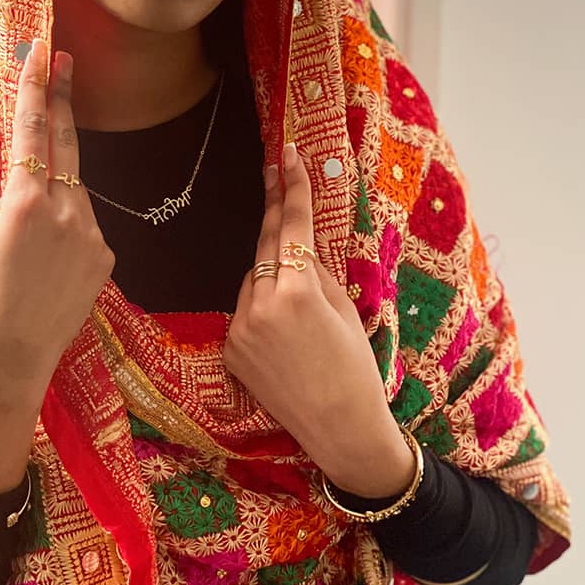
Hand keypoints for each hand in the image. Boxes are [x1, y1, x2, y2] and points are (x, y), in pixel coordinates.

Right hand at [0, 38, 112, 493]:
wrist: (10, 362)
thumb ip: (5, 205)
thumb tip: (22, 193)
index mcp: (24, 202)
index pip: (31, 131)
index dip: (37, 88)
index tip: (45, 51)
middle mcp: (66, 209)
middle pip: (65, 144)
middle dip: (62, 101)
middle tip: (66, 60)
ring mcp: (92, 233)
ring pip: (74, 193)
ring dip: (55, 196)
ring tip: (29, 241)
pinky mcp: (106, 255)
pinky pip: (85, 227)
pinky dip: (67, 232)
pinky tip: (48, 267)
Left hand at [223, 143, 413, 498]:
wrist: (340, 430)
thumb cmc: (355, 369)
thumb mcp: (345, 310)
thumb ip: (315, 272)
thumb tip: (296, 248)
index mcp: (297, 291)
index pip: (292, 226)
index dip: (292, 187)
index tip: (286, 154)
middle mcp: (260, 304)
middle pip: (265, 244)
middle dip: (273, 209)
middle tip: (274, 169)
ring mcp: (240, 328)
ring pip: (253, 279)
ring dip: (271, 275)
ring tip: (301, 307)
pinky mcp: (230, 349)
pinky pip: (245, 310)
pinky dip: (262, 308)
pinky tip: (285, 335)